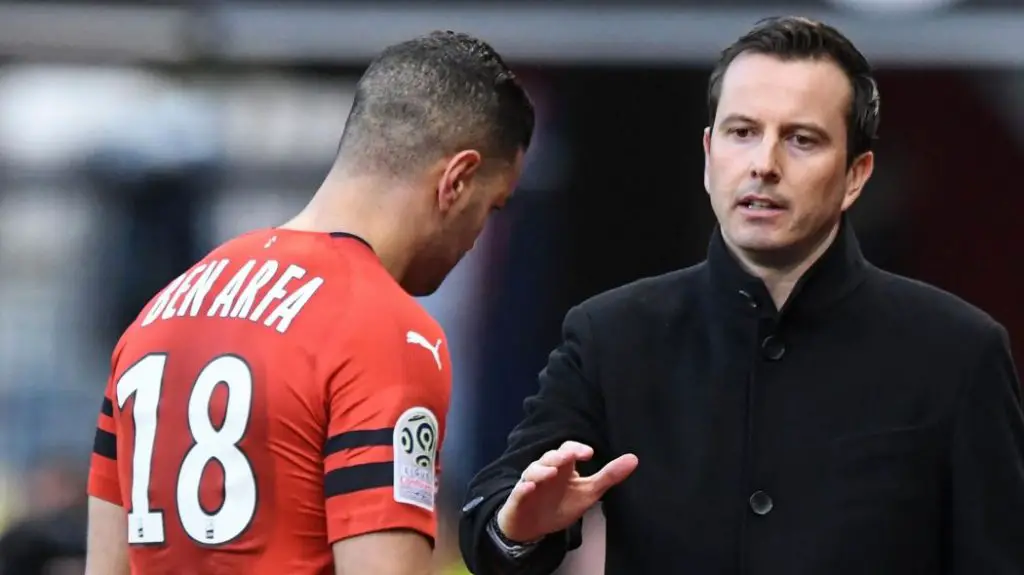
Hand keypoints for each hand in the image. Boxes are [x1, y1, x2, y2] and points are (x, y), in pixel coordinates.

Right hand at [495, 441, 637, 543]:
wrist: (534, 528)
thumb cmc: (561, 505)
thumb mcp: (588, 492)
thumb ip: (609, 476)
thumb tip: (634, 459)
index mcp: (563, 467)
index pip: (568, 450)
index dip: (576, 449)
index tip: (588, 454)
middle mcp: (545, 471)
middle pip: (549, 457)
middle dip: (558, 456)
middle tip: (568, 457)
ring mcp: (530, 484)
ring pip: (533, 471)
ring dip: (542, 470)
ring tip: (552, 472)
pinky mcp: (518, 499)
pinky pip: (519, 492)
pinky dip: (523, 488)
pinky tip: (529, 487)